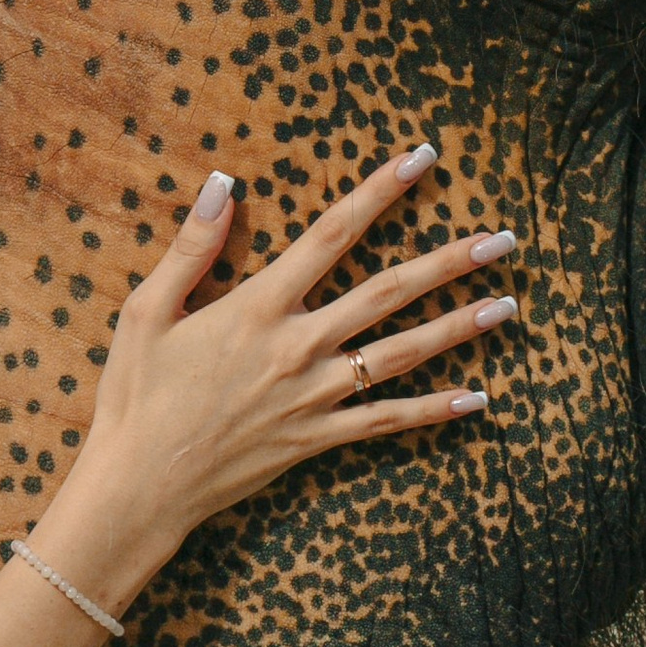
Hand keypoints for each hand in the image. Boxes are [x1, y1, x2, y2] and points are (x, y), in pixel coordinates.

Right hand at [61, 147, 516, 575]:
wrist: (139, 485)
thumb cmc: (136, 396)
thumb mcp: (145, 311)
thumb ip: (190, 248)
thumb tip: (220, 185)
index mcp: (256, 307)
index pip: (331, 235)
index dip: (378, 193)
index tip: (419, 161)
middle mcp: (297, 347)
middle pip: (387, 292)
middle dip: (448, 261)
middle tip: (501, 239)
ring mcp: (313, 396)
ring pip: (401, 354)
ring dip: (458, 328)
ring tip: (508, 304)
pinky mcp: (317, 439)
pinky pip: (387, 421)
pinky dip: (435, 411)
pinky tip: (478, 398)